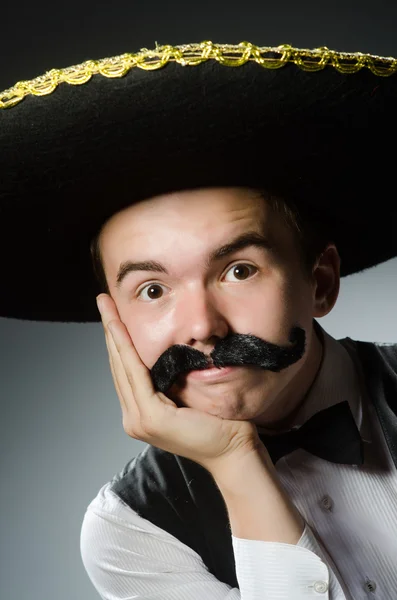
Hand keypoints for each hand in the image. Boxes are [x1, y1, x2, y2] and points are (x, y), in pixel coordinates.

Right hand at [97, 293, 265, 472]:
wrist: (235, 452)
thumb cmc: (221, 424)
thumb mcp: (190, 395)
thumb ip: (173, 380)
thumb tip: (169, 351)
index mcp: (143, 414)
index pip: (126, 370)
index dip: (118, 340)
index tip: (112, 313)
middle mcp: (135, 419)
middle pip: (119, 365)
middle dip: (110, 330)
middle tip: (104, 301)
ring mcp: (140, 420)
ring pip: (123, 366)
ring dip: (114, 334)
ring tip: (107, 307)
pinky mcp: (151, 417)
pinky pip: (136, 373)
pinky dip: (126, 348)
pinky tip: (120, 329)